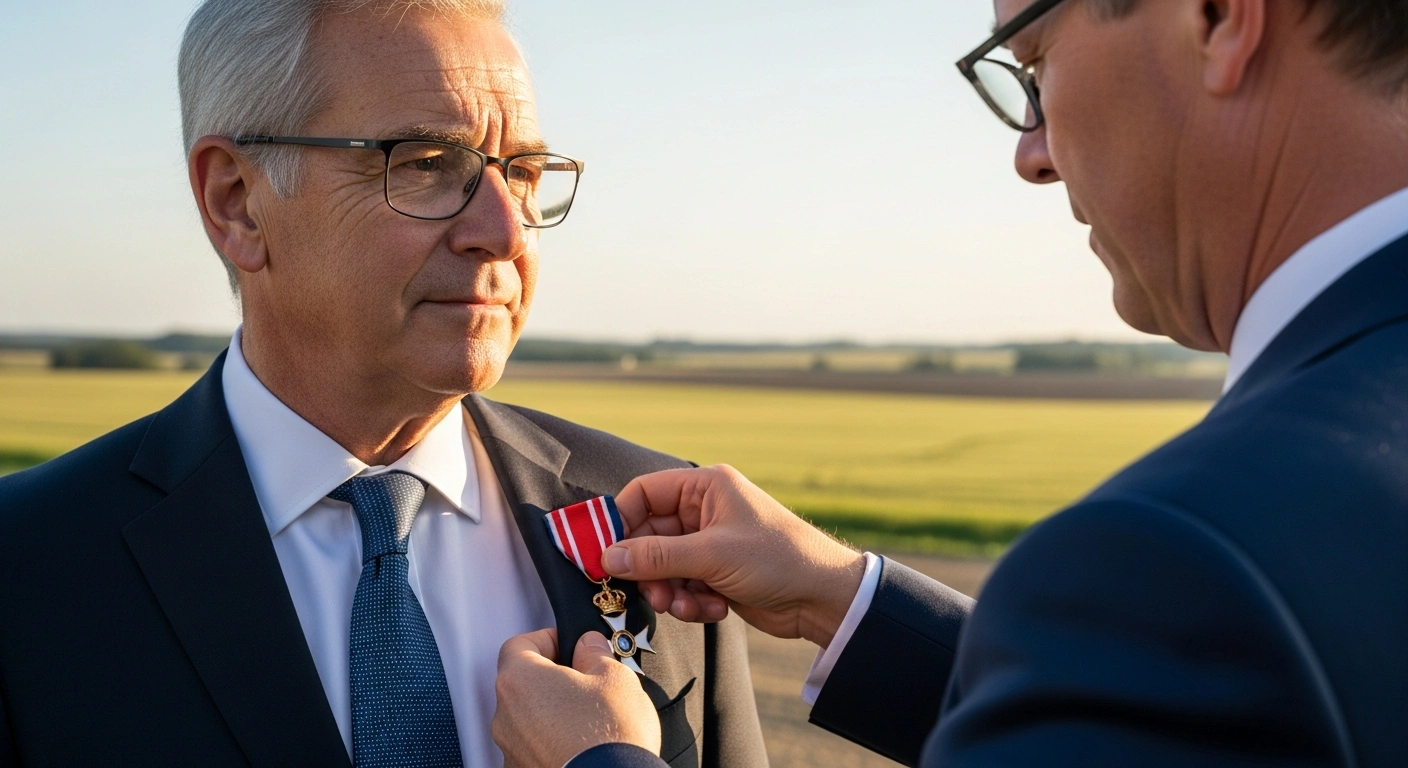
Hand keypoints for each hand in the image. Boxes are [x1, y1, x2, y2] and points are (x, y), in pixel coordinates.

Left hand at [493, 629, 659, 767]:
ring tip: (589, 718)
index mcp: (521, 680)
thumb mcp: (614, 677)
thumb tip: (589, 646)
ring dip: (552, 712)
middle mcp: (506, 715)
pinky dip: (552, 742)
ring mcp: (511, 748)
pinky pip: (533, 747)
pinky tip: (581, 744)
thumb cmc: (609, 736)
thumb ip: (595, 653)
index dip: (547, 639)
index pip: (519, 644)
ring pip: (528, 718)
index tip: (570, 644)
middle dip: (553, 678)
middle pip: (523, 683)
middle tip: (586, 680)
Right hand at [606, 465, 864, 647]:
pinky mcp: (717, 573)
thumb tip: (607, 556)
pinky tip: (712, 609)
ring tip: (685, 604)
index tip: (602, 552)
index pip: (643, 493)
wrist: (823, 597)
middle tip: (649, 592)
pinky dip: (691, 601)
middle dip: (648, 568)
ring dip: (670, 589)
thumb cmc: (777, 559)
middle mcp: (705, 510)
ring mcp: (710, 543)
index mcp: (705, 487)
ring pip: (663, 566)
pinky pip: (683, 585)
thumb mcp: (712, 555)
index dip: (619, 521)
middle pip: (649, 536)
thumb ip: (656, 556)